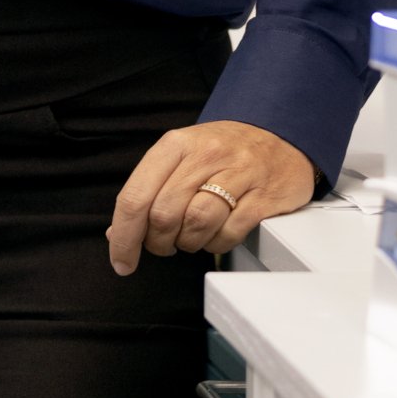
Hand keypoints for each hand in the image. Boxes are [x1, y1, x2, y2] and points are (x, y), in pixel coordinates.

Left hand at [105, 121, 316, 272]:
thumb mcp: (182, 157)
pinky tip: (217, 234)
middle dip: (158, 242)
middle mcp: (206, 154)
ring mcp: (238, 173)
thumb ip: (149, 190)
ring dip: (188, 244)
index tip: (121, 261)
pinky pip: (228, 234)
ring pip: (196, 225)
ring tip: (192, 236)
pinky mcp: (263, 196)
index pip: (136, 196)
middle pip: (164, 215)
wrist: (279, 135)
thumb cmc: (223, 152)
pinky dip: (216, 244)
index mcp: (177, 144)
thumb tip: (117, 233)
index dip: (123, 236)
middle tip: (165, 244)